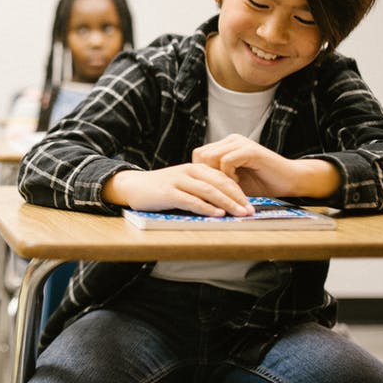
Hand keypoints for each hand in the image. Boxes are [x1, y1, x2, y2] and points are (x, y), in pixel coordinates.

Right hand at [105, 164, 251, 216]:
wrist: (132, 186)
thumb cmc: (159, 188)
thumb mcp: (182, 183)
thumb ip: (200, 188)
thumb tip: (223, 203)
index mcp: (194, 168)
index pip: (222, 177)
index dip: (239, 190)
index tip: (250, 204)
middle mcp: (188, 172)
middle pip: (219, 183)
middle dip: (238, 197)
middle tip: (251, 211)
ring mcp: (178, 181)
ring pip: (208, 191)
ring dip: (227, 203)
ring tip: (240, 213)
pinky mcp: (168, 192)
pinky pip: (191, 200)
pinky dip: (206, 207)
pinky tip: (217, 214)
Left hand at [192, 134, 298, 196]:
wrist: (290, 181)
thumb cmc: (261, 184)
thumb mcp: (232, 181)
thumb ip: (215, 178)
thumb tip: (193, 187)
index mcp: (225, 145)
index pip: (199, 155)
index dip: (201, 173)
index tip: (212, 187)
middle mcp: (231, 140)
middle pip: (201, 155)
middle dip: (207, 175)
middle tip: (220, 188)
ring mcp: (240, 143)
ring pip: (211, 157)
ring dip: (218, 176)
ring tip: (230, 185)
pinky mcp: (250, 150)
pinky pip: (226, 161)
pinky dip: (228, 175)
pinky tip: (238, 182)